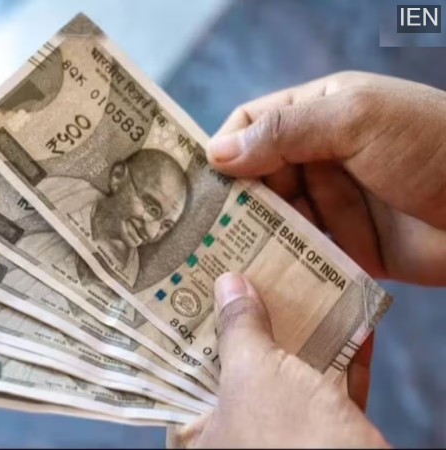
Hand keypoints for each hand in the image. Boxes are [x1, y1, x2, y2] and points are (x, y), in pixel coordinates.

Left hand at [170, 273, 388, 447]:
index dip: (193, 324)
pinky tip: (350, 316)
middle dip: (249, 318)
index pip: (185, 368)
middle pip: (238, 364)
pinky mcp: (325, 434)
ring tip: (296, 281)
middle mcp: (236, 432)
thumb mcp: (256, 376)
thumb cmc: (289, 438)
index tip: (200, 285)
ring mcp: (282, 433)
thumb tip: (228, 284)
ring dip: (300, 329)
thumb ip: (239, 328)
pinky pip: (329, 386)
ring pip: (286, 371)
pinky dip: (341, 353)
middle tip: (246, 272)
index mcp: (200, 431)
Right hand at [207, 71, 445, 285]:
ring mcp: (332, 202)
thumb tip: (217, 151)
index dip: (224, 148)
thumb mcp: (357, 118)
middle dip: (232, 201)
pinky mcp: (346, 244)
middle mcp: (319, 157)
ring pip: (276, 217)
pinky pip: (302, 251)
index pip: (254, 125)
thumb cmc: (434, 146)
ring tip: (222, 260)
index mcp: (319, 114)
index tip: (199, 182)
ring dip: (253, 235)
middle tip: (200, 232)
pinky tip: (259, 277)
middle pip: (257, 176)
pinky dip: (282, 261)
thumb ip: (286, 130)